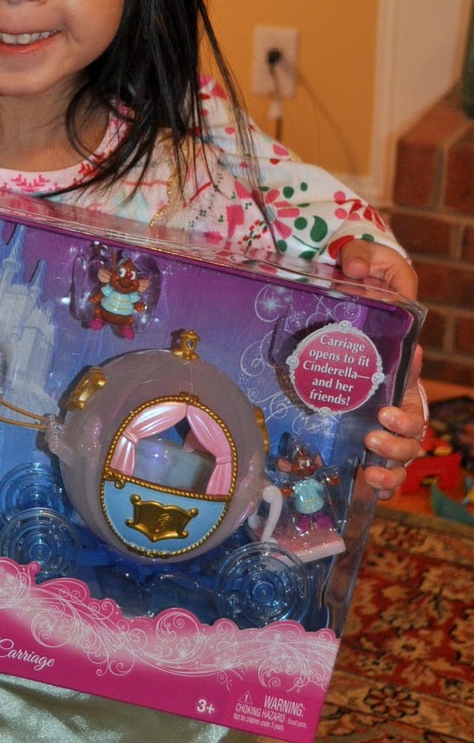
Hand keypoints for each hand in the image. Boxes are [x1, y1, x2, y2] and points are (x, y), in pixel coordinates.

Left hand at [337, 242, 423, 496]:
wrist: (329, 304)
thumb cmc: (352, 288)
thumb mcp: (361, 262)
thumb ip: (361, 258)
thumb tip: (356, 265)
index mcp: (396, 365)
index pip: (411, 384)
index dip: (407, 397)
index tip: (388, 406)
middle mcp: (393, 395)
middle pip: (414, 424)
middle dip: (402, 435)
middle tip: (374, 430)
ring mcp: (380, 420)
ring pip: (406, 450)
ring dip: (394, 459)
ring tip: (371, 461)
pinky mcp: (361, 438)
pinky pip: (384, 466)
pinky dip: (382, 480)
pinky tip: (367, 484)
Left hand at [363, 346, 425, 497]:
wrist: (373, 415)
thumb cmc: (385, 398)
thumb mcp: (392, 382)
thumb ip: (404, 370)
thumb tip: (417, 348)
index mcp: (410, 418)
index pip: (413, 424)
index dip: (402, 422)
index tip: (384, 414)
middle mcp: (405, 443)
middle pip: (407, 451)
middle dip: (391, 447)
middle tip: (370, 439)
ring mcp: (393, 462)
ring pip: (398, 474)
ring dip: (386, 477)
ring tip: (368, 473)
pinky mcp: (380, 476)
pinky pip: (385, 490)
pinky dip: (380, 493)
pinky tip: (369, 491)